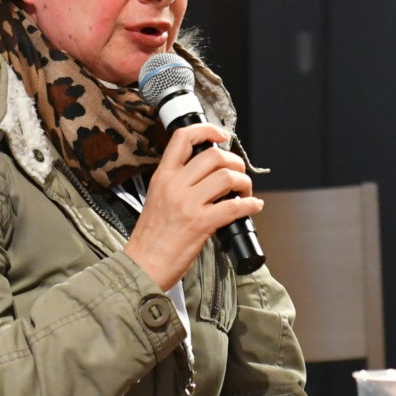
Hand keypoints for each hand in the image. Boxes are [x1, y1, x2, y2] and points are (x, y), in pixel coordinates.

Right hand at [123, 121, 262, 289]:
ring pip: (227, 177)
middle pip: (214, 156)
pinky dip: (250, 205)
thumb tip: (208, 175)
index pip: (183, 139)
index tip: (222, 136)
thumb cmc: (150, 238)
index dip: (207, 130)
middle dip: (235, 163)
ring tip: (245, 192)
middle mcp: (175, 185)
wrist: (142, 265)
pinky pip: (234, 206)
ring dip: (244, 183)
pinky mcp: (200, 223)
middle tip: (239, 174)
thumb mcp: (156, 198)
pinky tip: (253, 207)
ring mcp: (187, 203)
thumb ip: (177, 183)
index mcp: (163, 176)